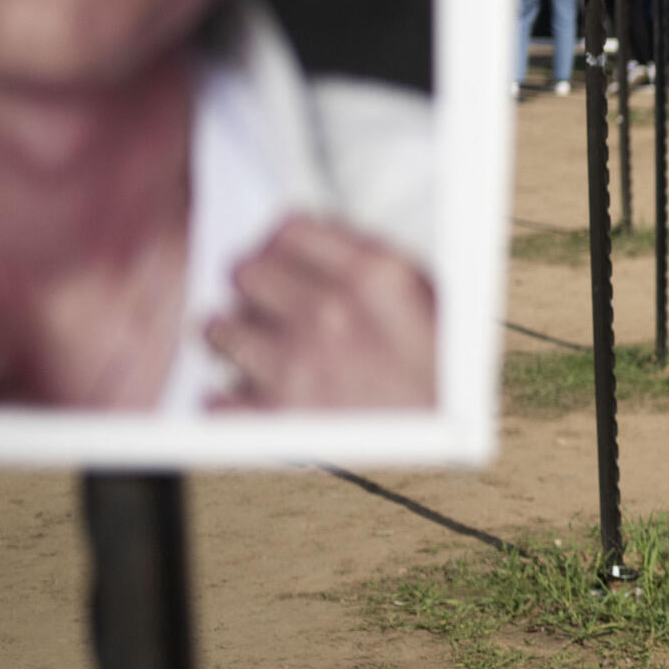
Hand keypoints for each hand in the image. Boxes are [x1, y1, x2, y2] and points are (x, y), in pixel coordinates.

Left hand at [206, 218, 435, 408]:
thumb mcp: (421, 294)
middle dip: (253, 288)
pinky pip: (215, 397)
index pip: (287, 228)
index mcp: (374, 274)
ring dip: (234, 339)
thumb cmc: (442, 368)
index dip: (276, 243)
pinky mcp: (279, 418)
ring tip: (258, 351)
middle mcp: (331, 311)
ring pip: (217, 328)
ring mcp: (299, 365)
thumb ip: (362, 261)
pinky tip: (248, 396)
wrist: (453, 440)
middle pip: (245, 271)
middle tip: (266, 308)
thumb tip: (295, 239)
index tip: (276, 260)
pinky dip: (226, 400)